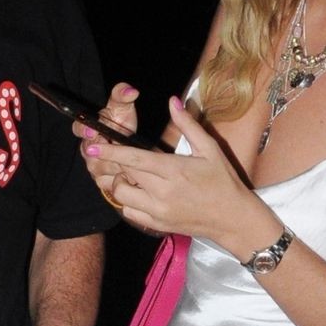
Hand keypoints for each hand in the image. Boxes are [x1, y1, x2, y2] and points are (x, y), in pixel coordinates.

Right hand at [76, 81, 139, 213]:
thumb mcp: (123, 109)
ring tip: (128, 164)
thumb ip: (122, 96)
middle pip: (89, 152)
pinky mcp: (102, 182)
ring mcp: (93, 166)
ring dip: (114, 166)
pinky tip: (130, 177)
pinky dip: (119, 179)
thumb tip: (131, 90)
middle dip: (102, 152)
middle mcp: (87, 148)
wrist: (128, 152)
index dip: (83, 131)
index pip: (78, 128)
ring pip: (100, 168)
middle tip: (112, 151)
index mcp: (88, 129)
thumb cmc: (121, 126)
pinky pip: (108, 182)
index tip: (92, 131)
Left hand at [84, 96, 267, 250]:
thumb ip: (188, 124)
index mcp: (173, 170)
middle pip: (123, 175)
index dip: (111, 152)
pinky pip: (129, 213)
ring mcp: (158, 212)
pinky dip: (127, 201)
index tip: (93, 147)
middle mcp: (162, 193)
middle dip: (114, 164)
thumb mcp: (210, 148)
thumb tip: (172, 101)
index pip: (133, 159)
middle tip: (117, 156)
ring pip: (121, 196)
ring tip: (131, 176)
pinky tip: (138, 192)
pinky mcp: (157, 225)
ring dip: (119, 183)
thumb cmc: (223, 181)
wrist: (232, 218)